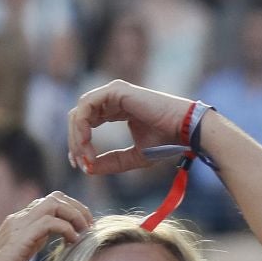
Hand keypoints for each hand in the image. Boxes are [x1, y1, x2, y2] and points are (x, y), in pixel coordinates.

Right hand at [0, 192, 90, 260]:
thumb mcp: (20, 254)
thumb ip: (33, 243)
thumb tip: (50, 240)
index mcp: (19, 223)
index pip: (49, 202)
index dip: (71, 209)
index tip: (84, 226)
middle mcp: (18, 220)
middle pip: (55, 197)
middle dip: (78, 208)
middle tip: (90, 226)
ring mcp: (17, 227)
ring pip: (54, 204)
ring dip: (75, 216)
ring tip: (84, 232)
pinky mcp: (19, 239)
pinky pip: (50, 222)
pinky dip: (67, 229)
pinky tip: (72, 242)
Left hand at [67, 80, 200, 175]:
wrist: (185, 130)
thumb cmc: (166, 141)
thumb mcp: (133, 156)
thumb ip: (111, 162)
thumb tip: (88, 170)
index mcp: (116, 109)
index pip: (87, 123)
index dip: (80, 144)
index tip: (82, 165)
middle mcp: (112, 98)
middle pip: (79, 118)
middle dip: (76, 142)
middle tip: (81, 163)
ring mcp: (113, 92)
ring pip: (79, 112)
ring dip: (77, 136)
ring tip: (85, 156)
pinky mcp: (115, 90)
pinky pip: (86, 106)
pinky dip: (82, 126)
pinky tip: (87, 142)